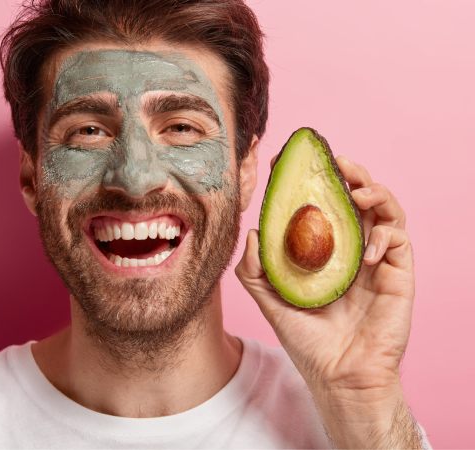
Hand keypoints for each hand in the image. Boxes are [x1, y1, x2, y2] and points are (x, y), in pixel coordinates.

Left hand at [236, 156, 419, 446]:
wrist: (337, 376)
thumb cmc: (306, 340)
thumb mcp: (271, 302)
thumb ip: (255, 270)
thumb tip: (252, 232)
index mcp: (326, 252)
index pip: (323, 206)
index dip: (313, 182)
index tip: (295, 162)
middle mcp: (353, 250)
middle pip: (358, 199)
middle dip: (352, 174)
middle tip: (337, 162)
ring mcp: (378, 260)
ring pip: (386, 210)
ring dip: (375, 193)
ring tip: (358, 191)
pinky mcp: (399, 274)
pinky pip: (399, 240)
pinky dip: (385, 235)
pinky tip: (367, 250)